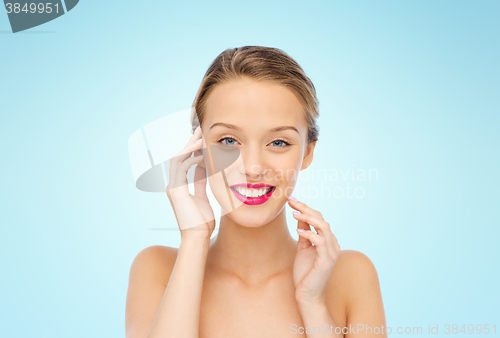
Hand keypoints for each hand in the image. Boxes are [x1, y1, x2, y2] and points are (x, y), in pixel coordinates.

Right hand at [166, 126, 214, 240]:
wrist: (197, 238)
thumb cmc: (202, 222)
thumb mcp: (203, 197)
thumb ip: (200, 183)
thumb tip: (204, 170)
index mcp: (178, 187)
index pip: (183, 162)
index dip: (191, 149)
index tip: (201, 139)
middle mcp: (172, 185)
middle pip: (178, 157)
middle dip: (189, 143)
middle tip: (199, 130)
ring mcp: (172, 187)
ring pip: (178, 159)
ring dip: (190, 147)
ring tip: (201, 138)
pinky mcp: (176, 191)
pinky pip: (182, 168)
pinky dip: (191, 159)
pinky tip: (202, 155)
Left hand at [288, 196, 340, 305]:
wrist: (307, 295)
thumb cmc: (305, 273)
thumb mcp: (302, 248)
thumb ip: (304, 233)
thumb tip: (300, 217)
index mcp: (327, 240)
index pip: (318, 218)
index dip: (305, 208)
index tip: (291, 200)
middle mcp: (332, 244)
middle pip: (321, 219)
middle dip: (306, 208)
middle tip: (291, 201)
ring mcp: (331, 252)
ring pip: (323, 227)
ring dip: (308, 218)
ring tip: (294, 214)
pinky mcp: (326, 261)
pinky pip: (320, 242)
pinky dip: (309, 234)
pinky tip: (298, 231)